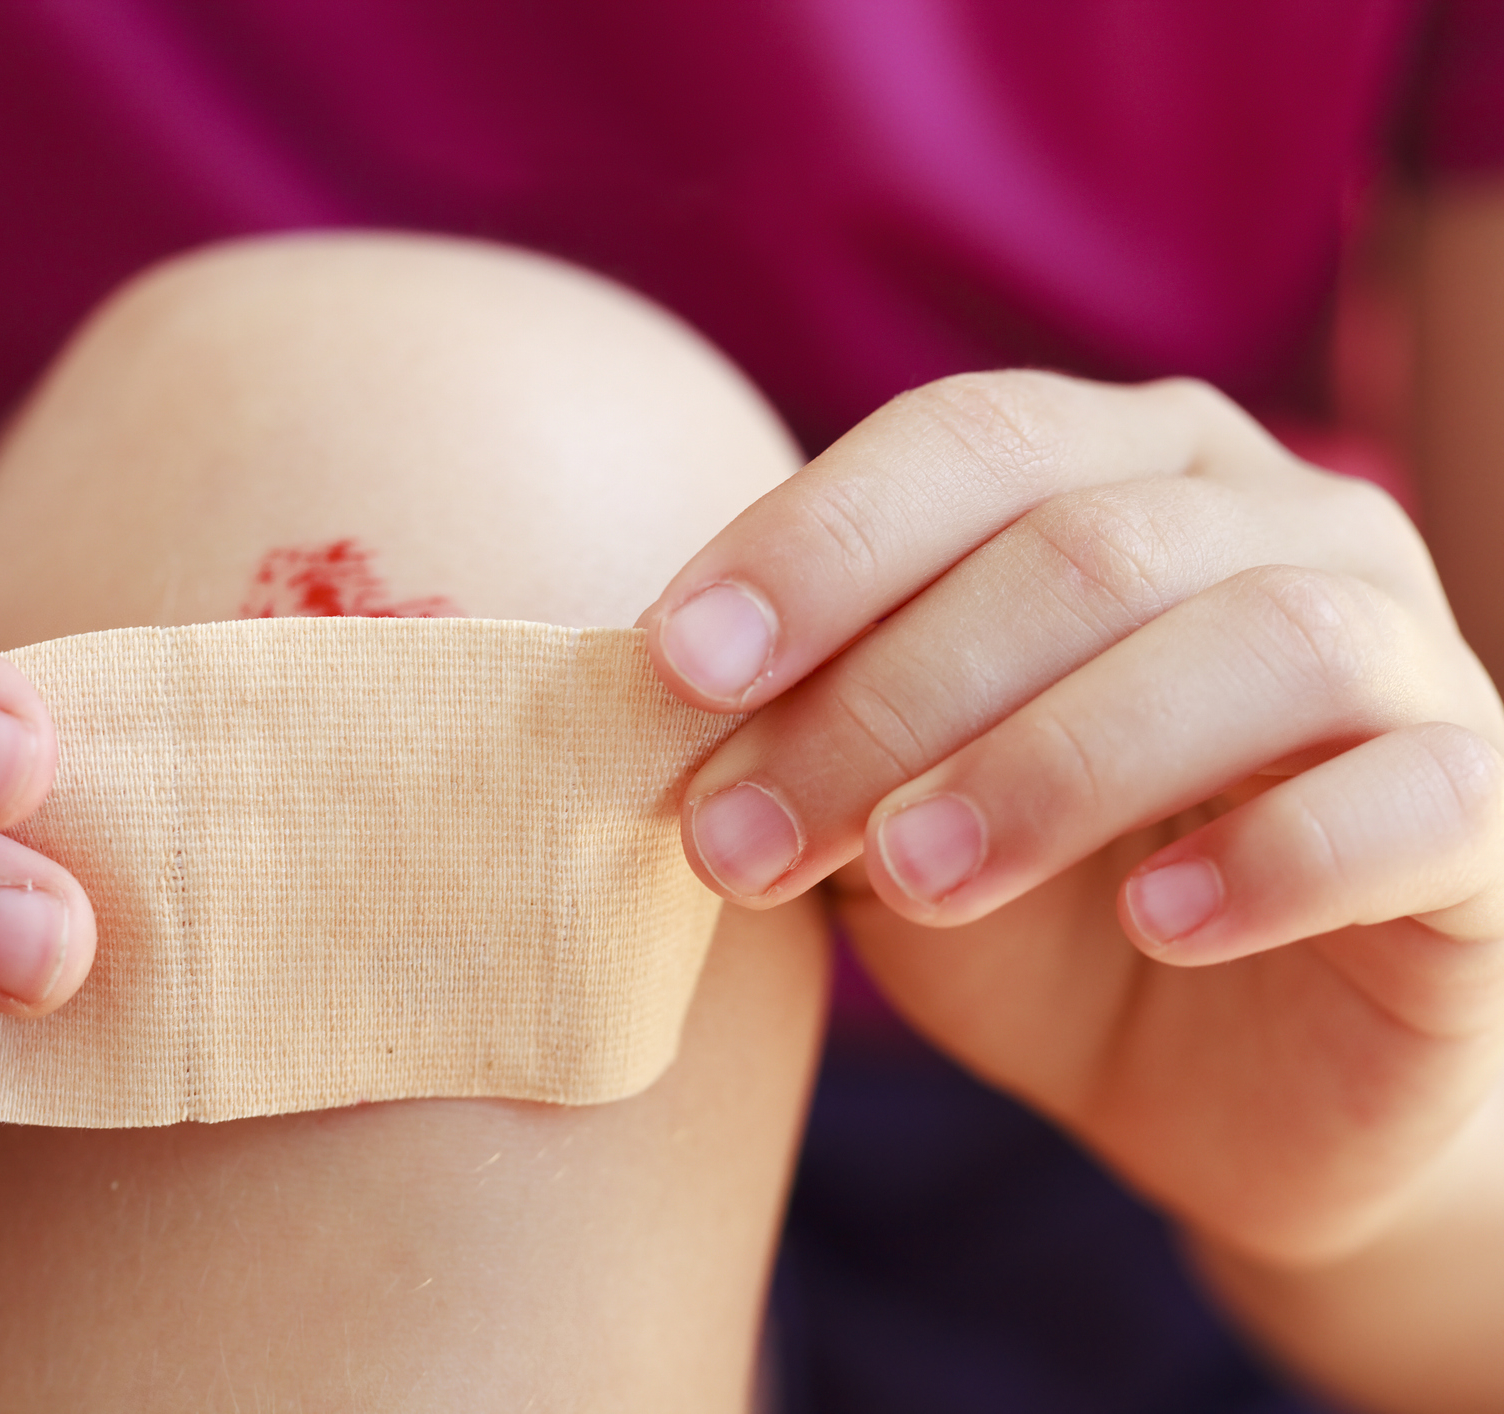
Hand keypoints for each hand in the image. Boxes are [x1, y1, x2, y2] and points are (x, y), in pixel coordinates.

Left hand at [641, 373, 1503, 1265]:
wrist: (1224, 1076)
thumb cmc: (1033, 907)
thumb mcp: (880, 803)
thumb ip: (795, 726)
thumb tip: (632, 690)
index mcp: (1124, 472)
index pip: (968, 444)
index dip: (813, 543)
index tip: (671, 667)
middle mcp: (1280, 521)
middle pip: (1077, 550)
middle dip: (882, 696)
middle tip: (740, 840)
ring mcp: (1413, 656)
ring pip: (1253, 644)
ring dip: (1049, 764)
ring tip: (912, 876)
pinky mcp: (1492, 814)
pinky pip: (1414, 799)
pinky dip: (1274, 854)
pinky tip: (1160, 926)